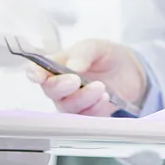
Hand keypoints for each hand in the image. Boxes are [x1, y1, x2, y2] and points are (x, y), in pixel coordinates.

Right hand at [26, 38, 146, 116]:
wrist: (130, 71)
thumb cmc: (105, 56)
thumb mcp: (96, 46)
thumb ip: (83, 53)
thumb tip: (72, 66)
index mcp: (56, 65)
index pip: (36, 71)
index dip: (34, 74)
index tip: (39, 76)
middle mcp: (60, 86)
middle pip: (51, 91)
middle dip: (61, 87)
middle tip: (76, 80)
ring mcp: (73, 102)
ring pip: (68, 107)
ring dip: (83, 98)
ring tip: (100, 86)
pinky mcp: (88, 114)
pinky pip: (85, 117)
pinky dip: (95, 108)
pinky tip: (105, 97)